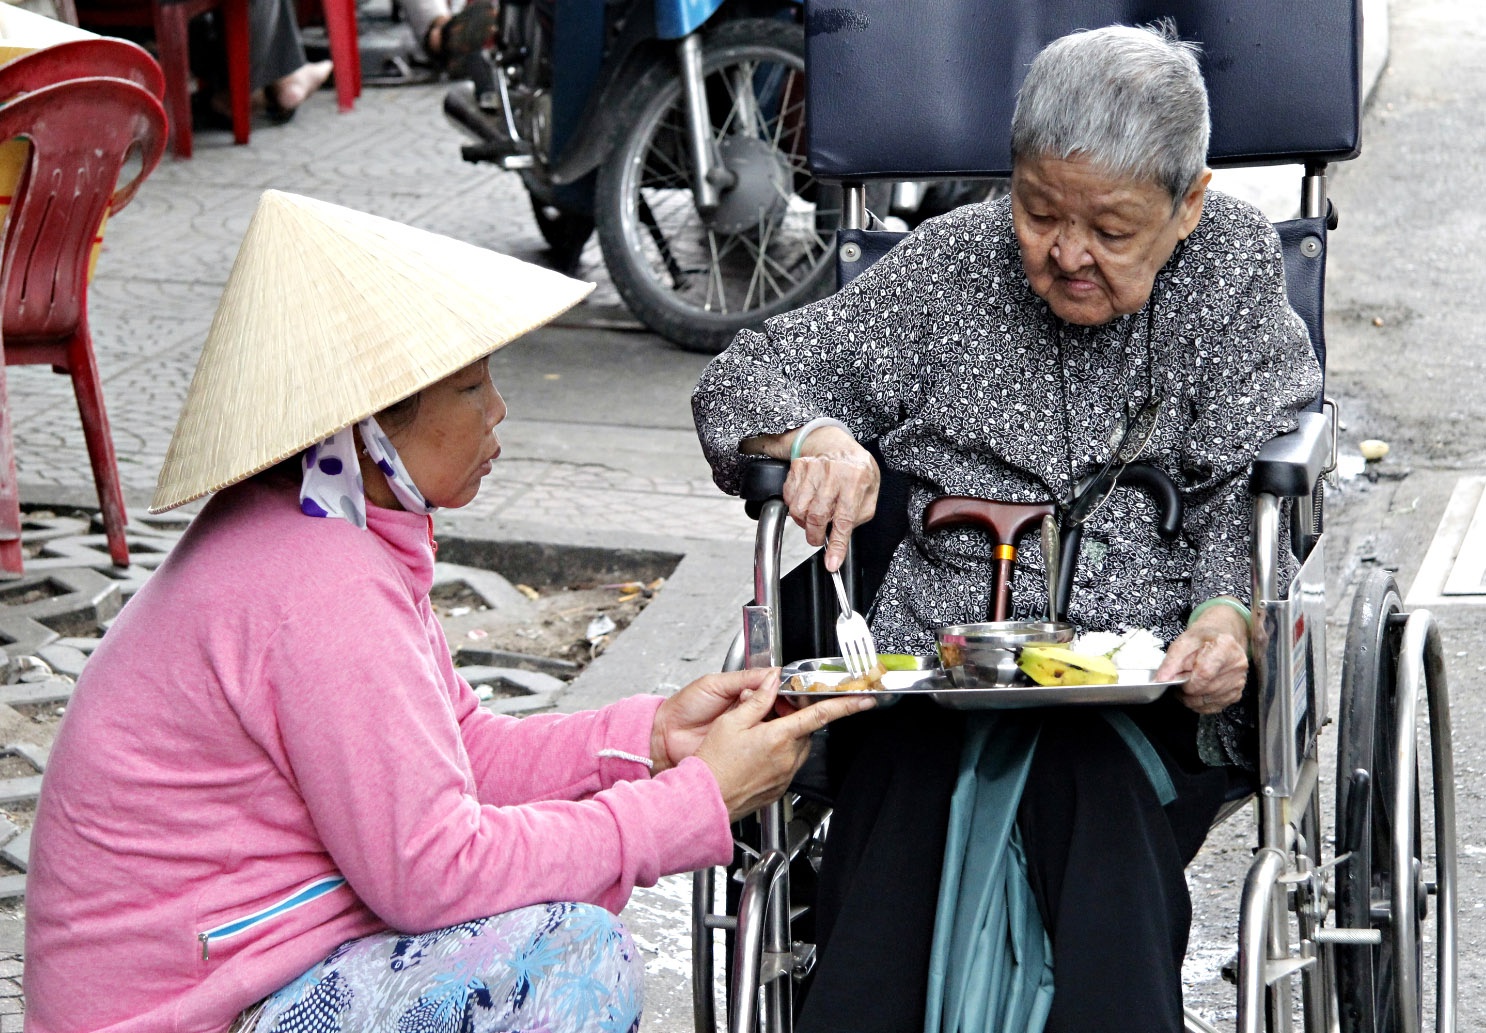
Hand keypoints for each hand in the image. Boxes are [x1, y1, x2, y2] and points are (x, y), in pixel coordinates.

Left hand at [651, 668, 775, 772]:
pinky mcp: (742, 749)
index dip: (781, 688)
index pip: (771, 688)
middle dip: (777, 704)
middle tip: (773, 702)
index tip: (787, 688)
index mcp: (743, 693)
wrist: (666, 735)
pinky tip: (760, 732)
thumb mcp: (714, 684)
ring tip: (761, 715)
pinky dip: (764, 738)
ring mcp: (746, 732)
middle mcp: (747, 712)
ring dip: (770, 720)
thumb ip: (743, 678)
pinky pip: (760, 743)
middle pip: (777, 708)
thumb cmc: (684, 708)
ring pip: (772, 725)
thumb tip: (772, 672)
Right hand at [692, 672, 876, 821]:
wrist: (705, 798)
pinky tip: (756, 755)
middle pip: (805, 729)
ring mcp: (785, 775)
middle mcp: (787, 758)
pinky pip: (788, 765)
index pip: (821, 715)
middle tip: (771, 713)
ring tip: (758, 736)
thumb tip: (772, 681)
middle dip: (795, 718)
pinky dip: (779, 754)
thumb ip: (757, 700)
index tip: (865, 700)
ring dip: (787, 736)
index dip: (846, 705)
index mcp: (778, 737)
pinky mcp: (780, 788)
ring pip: (798, 747)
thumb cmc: (713, 763)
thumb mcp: (731, 722)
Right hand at [782, 428, 879, 571]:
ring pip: (798, 510)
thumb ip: (859, 516)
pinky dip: (795, 507)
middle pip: (816, 516)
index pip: (844, 519)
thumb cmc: (855, 470)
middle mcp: (833, 473)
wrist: (837, 444)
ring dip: (804, 522)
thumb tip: (842, 538)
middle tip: (818, 538)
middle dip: (815, 536)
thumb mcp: (870, 493)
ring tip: (813, 517)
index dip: (836, 545)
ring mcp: (813, 469)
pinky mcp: (797, 468)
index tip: (832, 563)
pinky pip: (789, 498)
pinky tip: (806, 503)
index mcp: (856, 480)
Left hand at [1157, 600, 1249, 714]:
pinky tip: (1196, 692)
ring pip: (1207, 700)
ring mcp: (1238, 681)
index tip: (1178, 681)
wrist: (1218, 638)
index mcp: (1225, 646)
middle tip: (1180, 681)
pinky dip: (1200, 703)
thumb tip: (1161, 680)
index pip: (1205, 673)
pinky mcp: (1236, 693)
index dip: (1188, 682)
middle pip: (1206, 689)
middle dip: (1187, 690)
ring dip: (1191, 698)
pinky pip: (1213, 707)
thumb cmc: (1201, 639)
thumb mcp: (1182, 642)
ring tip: (1187, 685)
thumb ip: (1171, 662)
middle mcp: (1237, 664)